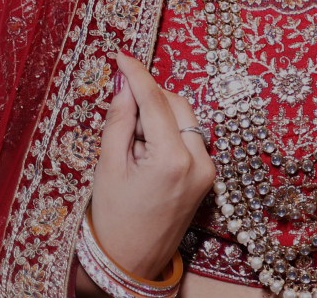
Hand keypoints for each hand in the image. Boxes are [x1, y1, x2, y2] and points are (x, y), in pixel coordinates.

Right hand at [86, 53, 213, 281]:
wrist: (131, 261)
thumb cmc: (113, 219)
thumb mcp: (107, 166)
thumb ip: (119, 120)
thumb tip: (125, 84)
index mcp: (172, 159)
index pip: (156, 101)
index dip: (137, 75)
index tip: (122, 56)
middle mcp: (200, 161)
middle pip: (177, 105)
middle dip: (148, 100)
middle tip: (121, 113)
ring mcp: (209, 170)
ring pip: (185, 119)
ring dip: (158, 118)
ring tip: (132, 146)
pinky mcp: (209, 176)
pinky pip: (190, 138)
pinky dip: (169, 134)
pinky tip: (146, 154)